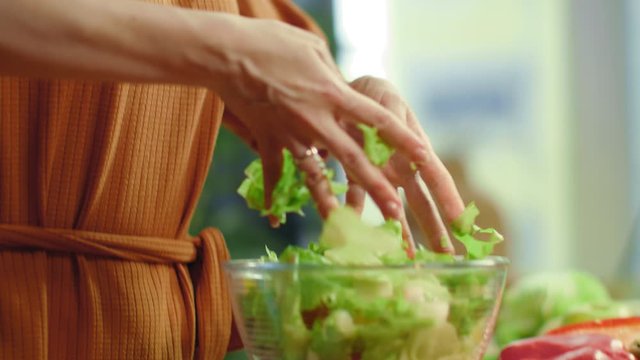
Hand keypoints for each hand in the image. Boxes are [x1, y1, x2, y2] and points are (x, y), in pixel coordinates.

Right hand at [215, 18, 431, 224]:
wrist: (226, 54)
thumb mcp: (313, 50)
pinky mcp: (267, 140)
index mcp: (334, 95)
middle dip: (376, 187)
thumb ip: (333, 78)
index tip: (425, 158)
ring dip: (329, 202)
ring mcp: (291, 135)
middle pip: (353, 159)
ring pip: (314, 176)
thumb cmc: (271, 43)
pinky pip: (273, 173)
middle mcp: (317, 121)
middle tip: (396, 213)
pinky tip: (273, 215)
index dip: (403, 141)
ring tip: (342, 224)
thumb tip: (343, 93)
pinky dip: (273, 194)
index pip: (378, 121)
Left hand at [344, 76, 464, 251]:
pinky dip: (354, 216)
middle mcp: (401, 168)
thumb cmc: (373, 95)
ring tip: (406, 260)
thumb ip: (396, 122)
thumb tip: (419, 148)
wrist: (344, 94)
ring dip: (399, 234)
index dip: (450, 202)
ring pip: (393, 210)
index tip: (464, 227)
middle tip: (447, 259)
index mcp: (414, 150)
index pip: (437, 179)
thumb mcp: (385, 101)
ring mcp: (380, 176)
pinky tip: (352, 237)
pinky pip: (356, 200)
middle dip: (434, 231)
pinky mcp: (356, 177)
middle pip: (421, 205)